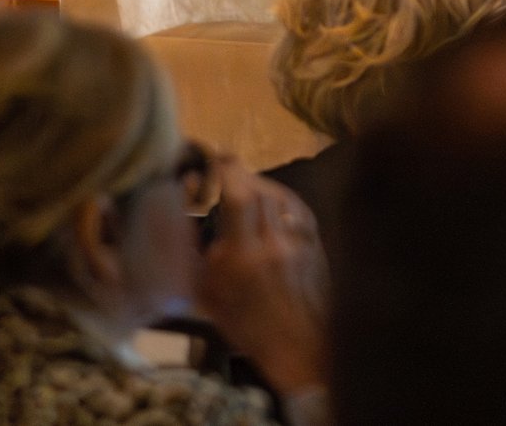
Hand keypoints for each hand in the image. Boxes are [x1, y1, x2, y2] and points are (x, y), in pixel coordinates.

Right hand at [197, 161, 328, 396]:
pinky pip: (297, 207)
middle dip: (240, 174)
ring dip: (259, 185)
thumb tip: (189, 220)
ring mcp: (300, 240)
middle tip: (224, 170)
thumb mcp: (211, 297)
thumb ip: (201, 257)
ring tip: (243, 186)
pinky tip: (270, 200)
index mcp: (244, 257)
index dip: (227, 171)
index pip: (239, 197)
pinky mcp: (316, 241)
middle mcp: (274, 242)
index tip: (215, 158)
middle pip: (259, 190)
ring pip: (279, 196)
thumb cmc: (248, 326)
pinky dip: (280, 198)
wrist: (301, 347)